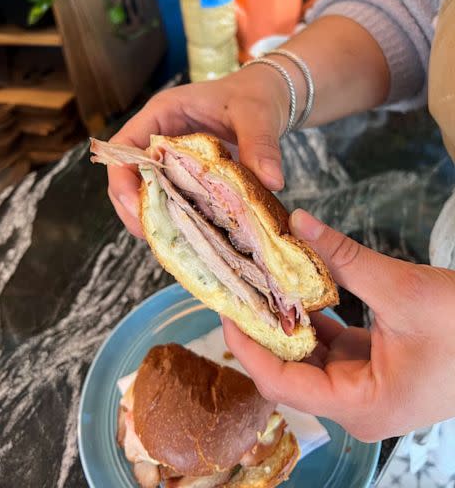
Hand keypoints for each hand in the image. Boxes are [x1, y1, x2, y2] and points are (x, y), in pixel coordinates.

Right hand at [107, 66, 289, 236]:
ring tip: (171, 241)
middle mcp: (159, 136)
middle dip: (135, 207)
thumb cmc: (255, 95)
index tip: (137, 207)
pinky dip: (176, 216)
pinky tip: (191, 234)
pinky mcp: (185, 173)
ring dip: (154, 216)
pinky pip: (171, 197)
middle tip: (153, 235)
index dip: (122, 178)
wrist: (267, 95)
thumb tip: (272, 181)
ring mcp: (170, 156)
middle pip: (128, 175)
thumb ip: (261, 145)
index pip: (124, 146)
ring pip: (146, 190)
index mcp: (163, 113)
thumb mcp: (257, 116)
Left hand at [223, 209, 454, 441]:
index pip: (281, 383)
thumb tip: (299, 223)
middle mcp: (356, 406)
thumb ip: (344, 258)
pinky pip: (330, 349)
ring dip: (286, 323)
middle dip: (263, 330)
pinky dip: (312, 323)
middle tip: (239, 290)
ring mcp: (363, 389)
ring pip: (308, 359)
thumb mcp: (401, 290)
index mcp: (360, 405)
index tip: (226, 309)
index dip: (247, 346)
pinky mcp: (371, 369)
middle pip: (290, 372)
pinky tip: (296, 293)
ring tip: (260, 286)